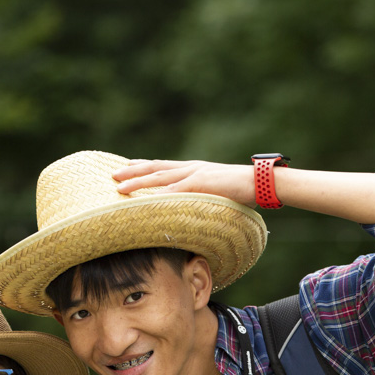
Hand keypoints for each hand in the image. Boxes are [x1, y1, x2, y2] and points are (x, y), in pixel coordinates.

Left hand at [113, 159, 256, 206]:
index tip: (126, 167)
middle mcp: (191, 168)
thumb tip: (193, 207)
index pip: (163, 166)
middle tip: (112, 176)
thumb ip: (202, 196)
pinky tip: (145, 199)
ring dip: (138, 182)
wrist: (262, 182)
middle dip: (132, 172)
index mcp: (194, 169)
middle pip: (156, 169)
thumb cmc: (243, 190)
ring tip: (119, 188)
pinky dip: (159, 195)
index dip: (143, 166)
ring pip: (160, 178)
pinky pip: (176, 191)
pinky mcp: (202, 184)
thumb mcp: (217, 192)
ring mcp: (196, 174)